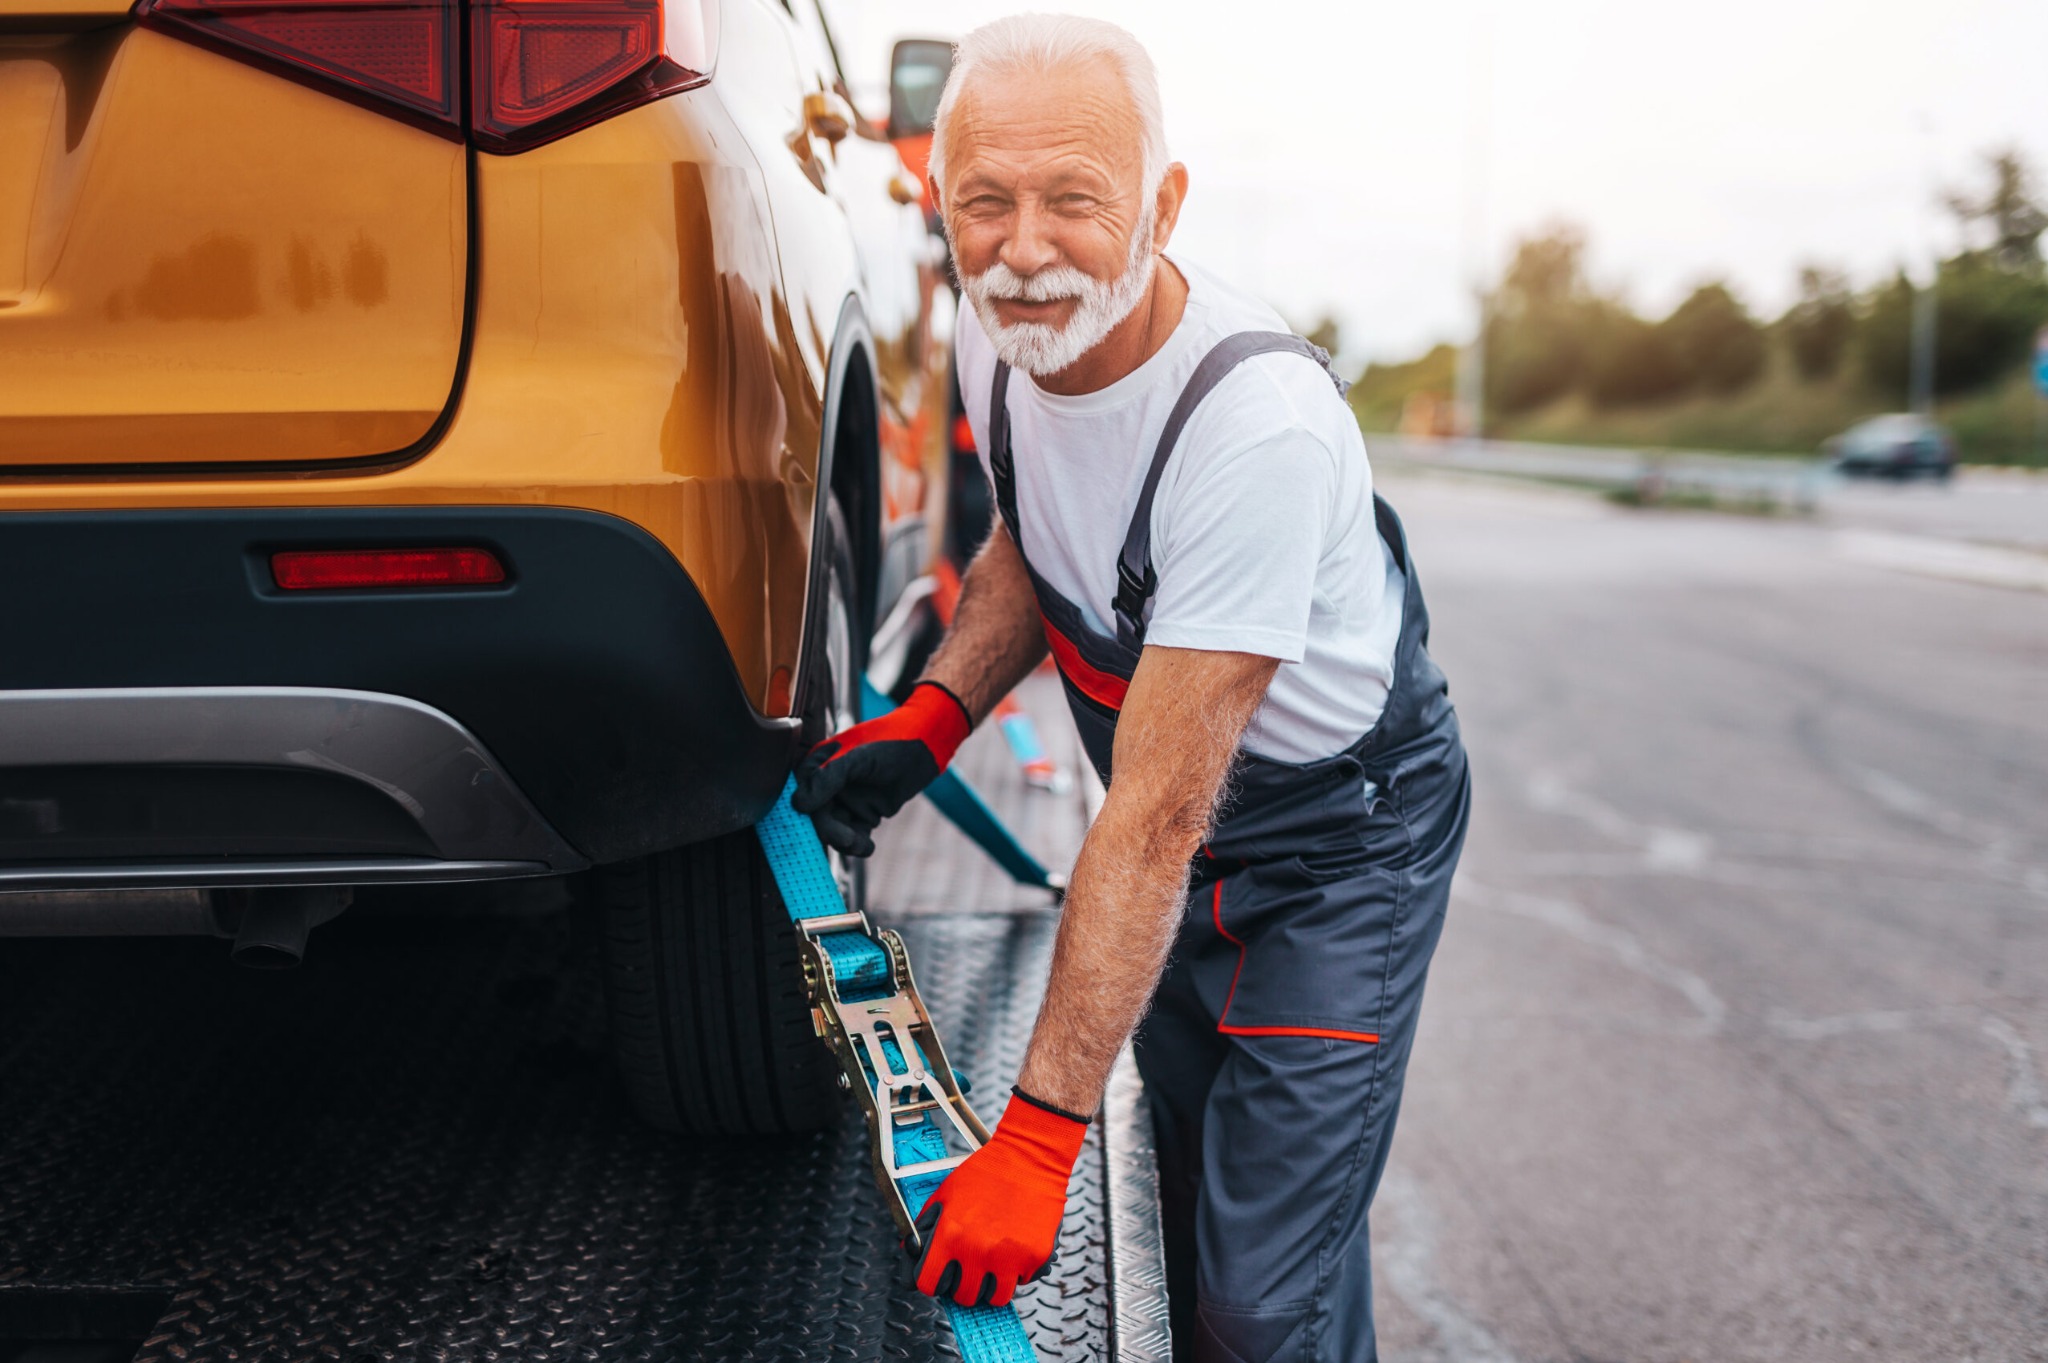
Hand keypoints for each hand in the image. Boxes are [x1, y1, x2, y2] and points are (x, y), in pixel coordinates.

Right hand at [792, 681, 971, 855]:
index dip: (803, 814)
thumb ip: (828, 778)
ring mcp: (845, 800)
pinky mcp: (863, 813)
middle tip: (847, 839)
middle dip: (830, 831)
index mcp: (818, 765)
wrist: (925, 748)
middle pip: (818, 816)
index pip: (802, 793)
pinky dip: (859, 844)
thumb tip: (798, 804)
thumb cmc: (890, 743)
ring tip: (861, 845)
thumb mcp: (858, 758)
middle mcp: (828, 785)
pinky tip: (868, 847)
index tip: (810, 831)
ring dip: (845, 841)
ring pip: (835, 829)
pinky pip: (854, 834)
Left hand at [912, 1089, 1088, 1306]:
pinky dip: (1019, 1270)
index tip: (941, 1274)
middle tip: (971, 1265)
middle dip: (964, 1283)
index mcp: (950, 1235)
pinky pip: (1023, 1281)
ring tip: (994, 1260)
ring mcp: (1010, 1257)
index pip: (929, 1284)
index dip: (933, 1280)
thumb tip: (912, 1253)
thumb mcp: (945, 1194)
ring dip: (993, 1283)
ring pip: (996, 1297)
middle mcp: (978, 1251)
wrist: (1029, 1157)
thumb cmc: (984, 1173)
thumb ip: (926, 1227)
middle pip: (964, 1297)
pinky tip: (1016, 1246)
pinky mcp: (1036, 1257)